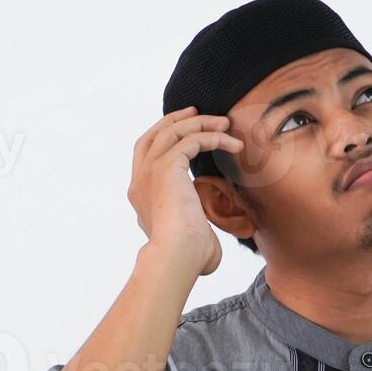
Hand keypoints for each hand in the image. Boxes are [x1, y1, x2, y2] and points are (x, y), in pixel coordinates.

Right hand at [127, 105, 243, 276]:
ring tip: (224, 124)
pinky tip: (231, 143)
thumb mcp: (188, 236)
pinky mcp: (166, 168)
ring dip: (199, 124)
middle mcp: (140, 181)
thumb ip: (193, 228)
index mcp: (141, 196)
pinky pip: (190, 140)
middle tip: (197, 112)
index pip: (146, 156)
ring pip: (172, 132)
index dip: (164, 139)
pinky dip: (212, 137)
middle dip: (175, 120)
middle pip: (153, 135)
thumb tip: (204, 235)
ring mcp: (149, 173)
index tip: (186, 131)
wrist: (177, 258)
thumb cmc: (188, 258)